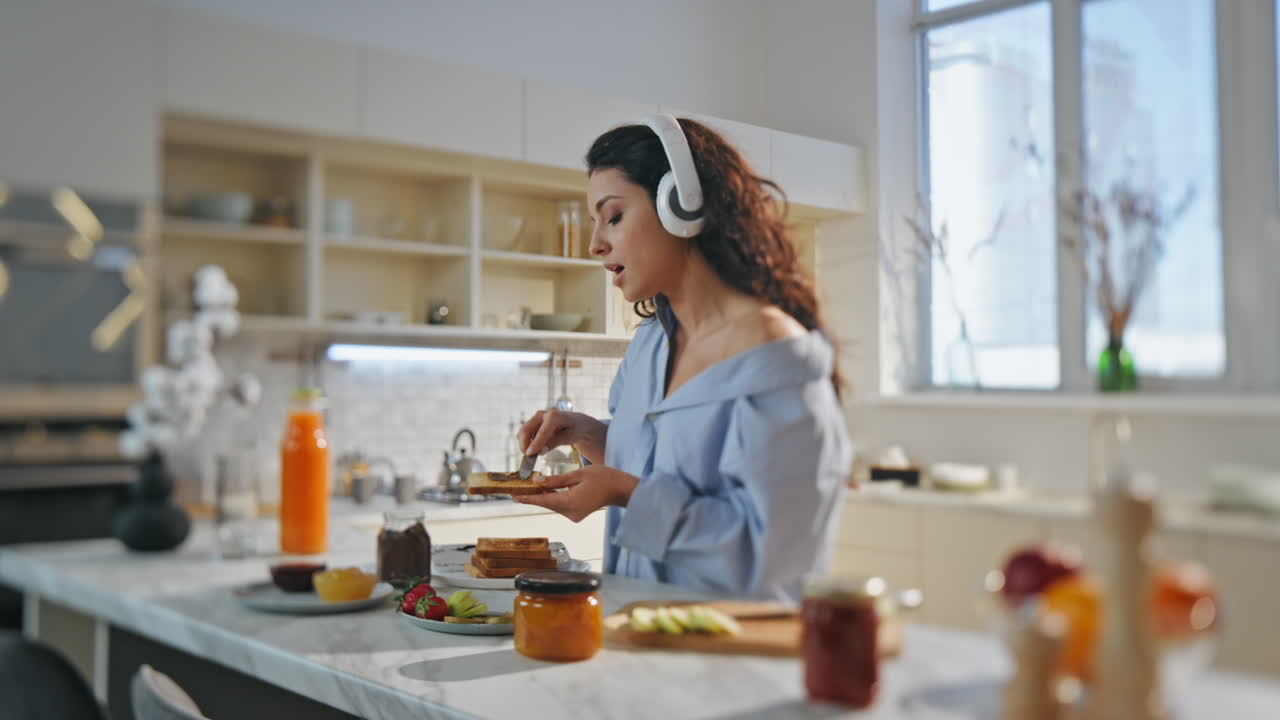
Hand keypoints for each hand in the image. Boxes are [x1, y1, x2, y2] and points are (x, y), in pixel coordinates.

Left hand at [514, 464, 638, 522]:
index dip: (528, 498)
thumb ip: (556, 480)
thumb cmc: (603, 478)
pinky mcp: (577, 514)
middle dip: (534, 495)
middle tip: (520, 486)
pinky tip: (547, 488)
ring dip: (544, 495)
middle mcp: (571, 513)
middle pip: (547, 503)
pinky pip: (560, 505)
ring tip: (531, 484)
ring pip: (553, 504)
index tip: (514, 496)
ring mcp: (574, 516)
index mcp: (571, 503)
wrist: (621, 489)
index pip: (544, 501)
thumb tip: (537, 481)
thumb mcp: (578, 474)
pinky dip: (553, 497)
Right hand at [518, 410, 604, 458]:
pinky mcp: (533, 421)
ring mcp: (536, 417)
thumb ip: (554, 443)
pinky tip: (535, 448)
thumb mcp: (569, 437)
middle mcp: (543, 414)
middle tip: (529, 457)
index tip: (529, 454)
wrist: (576, 422)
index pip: (542, 432)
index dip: (534, 444)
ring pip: (523, 431)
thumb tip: (540, 452)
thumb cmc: (574, 430)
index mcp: (554, 417)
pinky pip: (525, 432)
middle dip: (524, 445)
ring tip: (533, 454)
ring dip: (524, 444)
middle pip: (526, 430)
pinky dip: (526, 441)